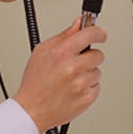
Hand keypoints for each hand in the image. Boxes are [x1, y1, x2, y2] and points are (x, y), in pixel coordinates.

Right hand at [13, 17, 106, 132]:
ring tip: (70, 79)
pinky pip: (96, 86)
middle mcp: (72, 68)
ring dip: (87, 73)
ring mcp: (81, 84)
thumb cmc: (35, 82)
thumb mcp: (42, 51)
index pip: (89, 34)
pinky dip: (87, 87)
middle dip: (90, 57)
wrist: (31, 110)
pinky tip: (73, 88)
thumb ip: (64, 35)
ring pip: (97, 71)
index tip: (100, 33)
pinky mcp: (87, 98)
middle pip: (98, 55)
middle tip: (77, 63)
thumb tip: (78, 23)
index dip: (98, 32)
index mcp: (61, 53)